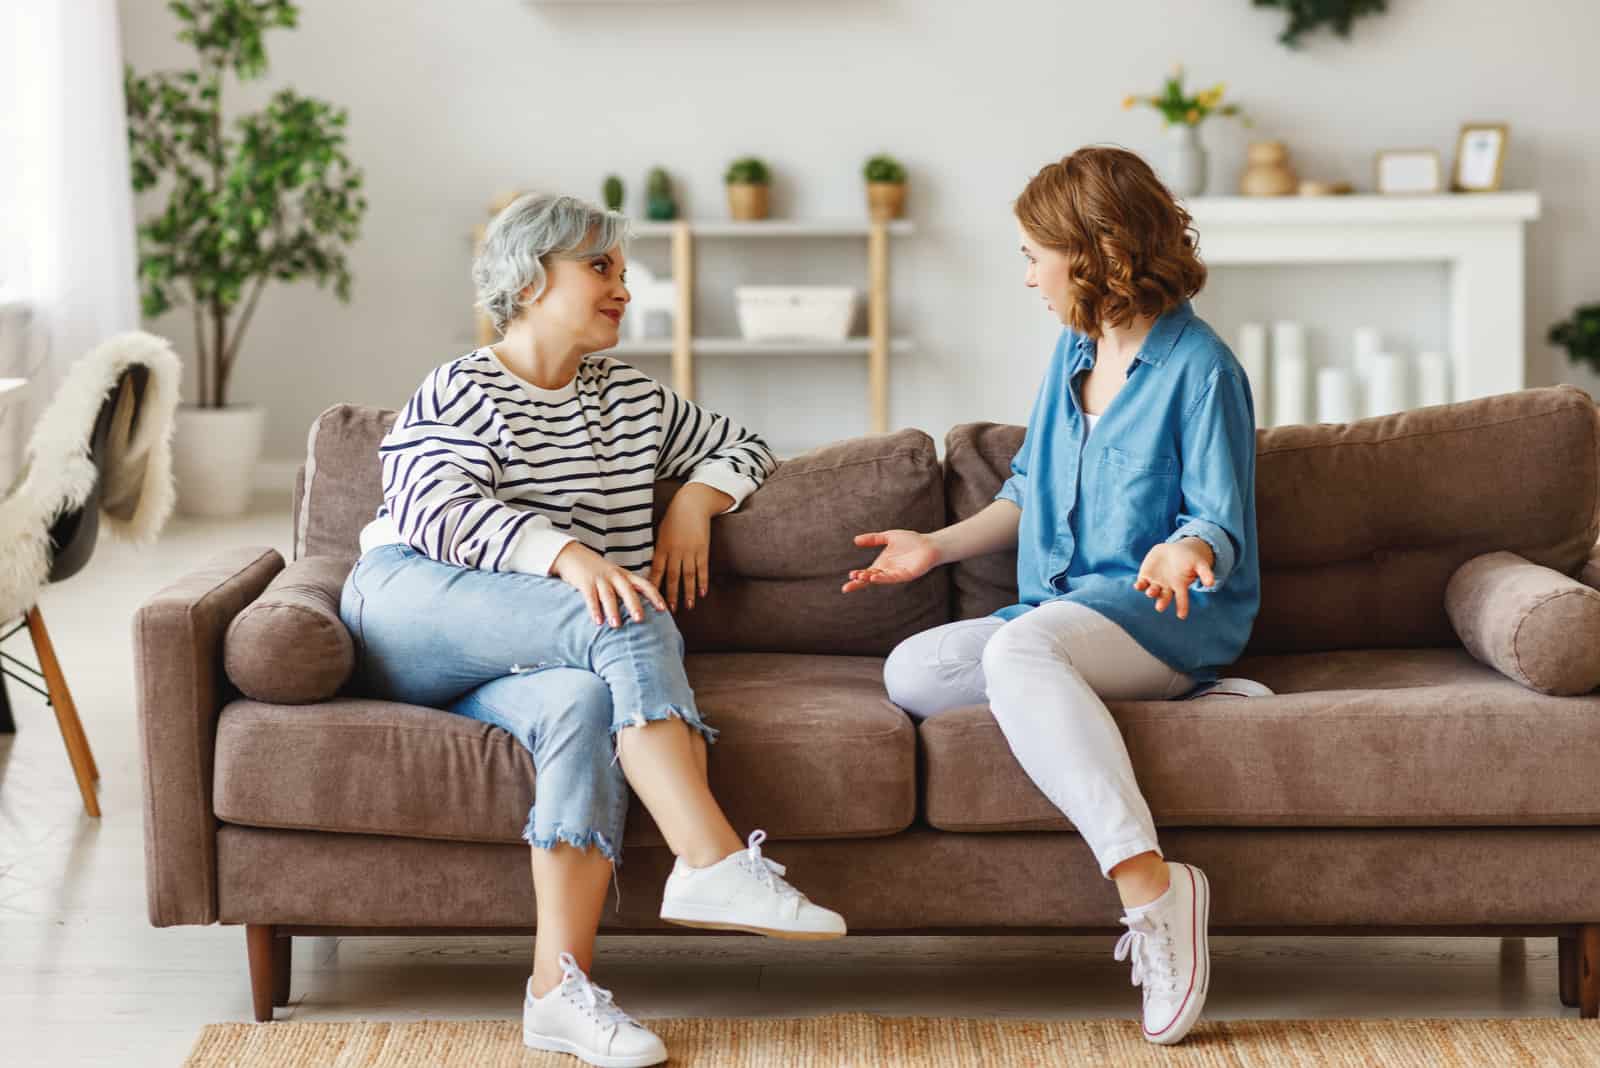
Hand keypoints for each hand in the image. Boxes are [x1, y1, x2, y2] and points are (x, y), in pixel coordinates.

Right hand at [553, 542, 666, 627]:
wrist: (573, 554)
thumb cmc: (598, 571)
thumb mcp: (615, 577)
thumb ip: (627, 590)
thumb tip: (642, 613)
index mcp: (625, 575)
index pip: (644, 584)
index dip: (655, 596)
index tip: (664, 609)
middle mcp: (615, 576)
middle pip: (627, 590)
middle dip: (634, 604)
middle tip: (640, 619)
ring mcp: (600, 578)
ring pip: (608, 595)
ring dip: (612, 610)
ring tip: (616, 625)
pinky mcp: (584, 581)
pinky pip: (590, 597)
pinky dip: (594, 609)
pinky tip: (597, 621)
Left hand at [649, 483, 730, 610]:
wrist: (692, 503)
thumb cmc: (674, 518)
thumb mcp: (661, 533)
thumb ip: (659, 551)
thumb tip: (654, 569)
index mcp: (662, 547)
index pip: (656, 571)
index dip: (653, 586)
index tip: (650, 600)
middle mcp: (675, 551)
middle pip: (672, 577)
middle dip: (670, 595)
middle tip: (669, 611)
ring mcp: (690, 550)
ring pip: (688, 576)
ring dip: (688, 592)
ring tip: (688, 607)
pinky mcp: (703, 549)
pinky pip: (703, 568)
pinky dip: (703, 581)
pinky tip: (703, 593)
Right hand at [843, 530, 941, 592]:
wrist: (929, 544)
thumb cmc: (911, 540)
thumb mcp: (888, 537)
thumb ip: (873, 539)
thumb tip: (855, 540)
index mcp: (882, 564)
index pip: (866, 573)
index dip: (857, 577)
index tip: (847, 579)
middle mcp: (887, 571)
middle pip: (870, 579)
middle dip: (860, 581)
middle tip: (849, 583)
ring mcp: (896, 574)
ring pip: (880, 579)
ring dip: (870, 578)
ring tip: (860, 576)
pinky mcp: (905, 575)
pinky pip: (892, 578)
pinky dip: (882, 578)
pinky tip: (874, 577)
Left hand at [1133, 538, 1215, 620]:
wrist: (1174, 550)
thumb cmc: (1189, 559)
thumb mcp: (1199, 564)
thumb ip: (1205, 572)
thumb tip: (1211, 583)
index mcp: (1180, 587)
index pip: (1182, 600)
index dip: (1182, 607)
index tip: (1182, 616)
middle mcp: (1166, 588)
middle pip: (1164, 598)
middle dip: (1162, 603)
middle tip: (1160, 607)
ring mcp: (1155, 583)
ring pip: (1152, 591)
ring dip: (1151, 592)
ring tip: (1151, 592)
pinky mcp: (1145, 576)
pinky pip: (1141, 584)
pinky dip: (1139, 585)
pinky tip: (1137, 586)